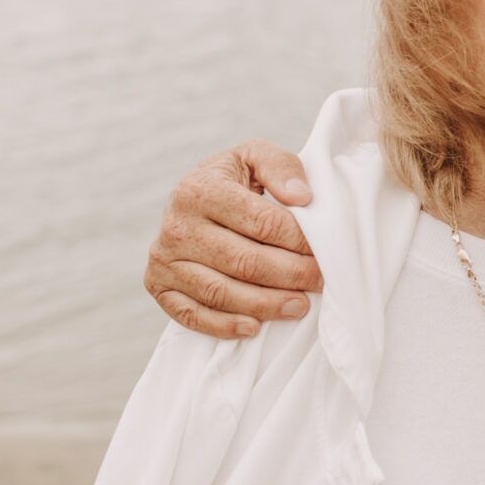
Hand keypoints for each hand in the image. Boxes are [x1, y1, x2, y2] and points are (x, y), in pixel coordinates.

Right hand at [143, 142, 327, 338]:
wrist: (191, 200)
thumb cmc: (233, 181)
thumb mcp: (255, 158)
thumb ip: (281, 168)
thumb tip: (302, 197)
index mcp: (200, 189)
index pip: (262, 223)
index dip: (300, 242)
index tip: (326, 252)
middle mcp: (176, 225)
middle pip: (244, 262)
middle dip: (290, 276)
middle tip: (320, 282)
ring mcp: (163, 258)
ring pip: (221, 292)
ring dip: (266, 305)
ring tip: (299, 306)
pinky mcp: (158, 285)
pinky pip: (193, 315)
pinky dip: (225, 325)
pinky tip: (254, 327)